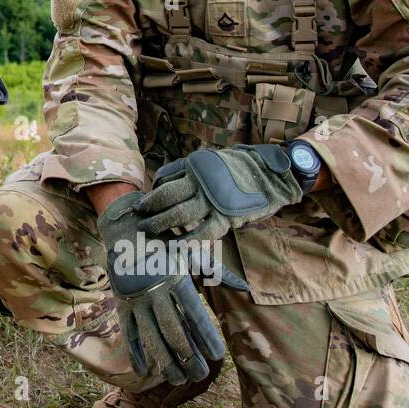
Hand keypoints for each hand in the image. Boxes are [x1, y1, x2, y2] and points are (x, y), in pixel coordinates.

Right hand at [100, 192, 225, 384]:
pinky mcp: (122, 303)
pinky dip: (135, 352)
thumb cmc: (166, 243)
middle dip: (187, 356)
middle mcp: (155, 291)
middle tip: (200, 375)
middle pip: (173, 331)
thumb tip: (245, 287)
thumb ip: (217, 273)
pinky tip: (146, 370)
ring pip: (151, 336)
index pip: (194, 314)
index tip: (217, 355)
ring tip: (177, 379)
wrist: (126, 228)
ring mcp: (136, 299)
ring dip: (165, 360)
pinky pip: (128, 331)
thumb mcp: (192, 253)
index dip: (205, 336)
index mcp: (175, 278)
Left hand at [136, 144, 301, 243]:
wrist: (270, 173)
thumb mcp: (208, 162)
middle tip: (138, 219)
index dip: (151, 195)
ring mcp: (213, 200)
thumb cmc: (235, 168)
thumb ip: (186, 171)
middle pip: (167, 197)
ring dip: (161, 225)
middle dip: (149, 210)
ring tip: (149, 231)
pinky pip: (202, 232)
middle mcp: (201, 183)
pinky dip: (187, 240)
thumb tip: (161, 183)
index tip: (141, 205)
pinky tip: (176, 245)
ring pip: (179, 214)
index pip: (165, 181)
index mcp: (195, 167)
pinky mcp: (226, 217)